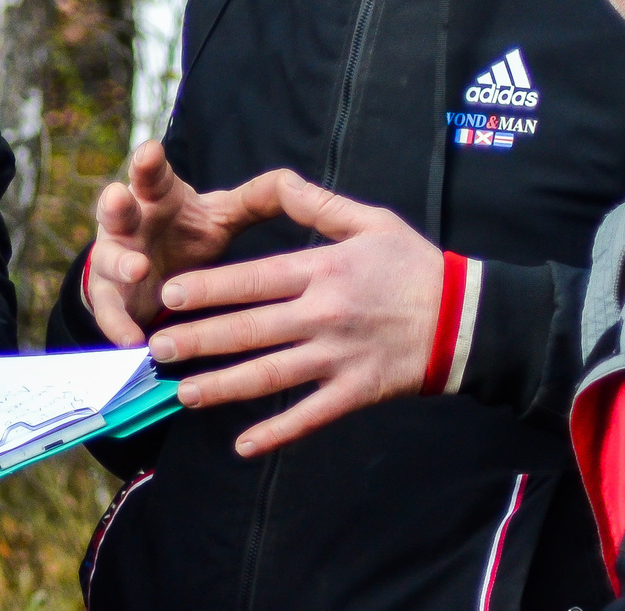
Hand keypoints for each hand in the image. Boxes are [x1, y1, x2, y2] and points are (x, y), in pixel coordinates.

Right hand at [81, 141, 290, 343]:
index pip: (151, 175)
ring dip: (119, 262)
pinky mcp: (110, 297)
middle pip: (116, 208)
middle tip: (119, 197)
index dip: (148, 162)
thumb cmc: (187, 234)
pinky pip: (108, 311)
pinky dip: (118, 325)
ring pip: (107, 258)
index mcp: (155, 197)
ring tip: (137, 268)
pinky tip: (132, 340)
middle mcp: (129, 223)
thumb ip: (252, 200)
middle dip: (115, 202)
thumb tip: (292, 182)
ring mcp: (115, 259)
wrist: (152, 277)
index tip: (151, 151)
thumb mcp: (220, 217)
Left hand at [144, 170, 443, 457]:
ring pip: (270, 376)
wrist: (467, 320)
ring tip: (183, 393)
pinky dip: (277, 432)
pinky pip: (310, 416)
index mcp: (322, 271)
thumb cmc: (414, 265)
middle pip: (249, 330)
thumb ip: (317, 205)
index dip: (209, 289)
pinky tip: (244, 445)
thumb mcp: (370, 221)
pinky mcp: (356, 392)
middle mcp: (323, 315)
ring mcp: (339, 358)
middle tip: (157, 349)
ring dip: (223, 386)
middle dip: (198, 340)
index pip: (253, 280)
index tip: (170, 296)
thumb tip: (279, 180)